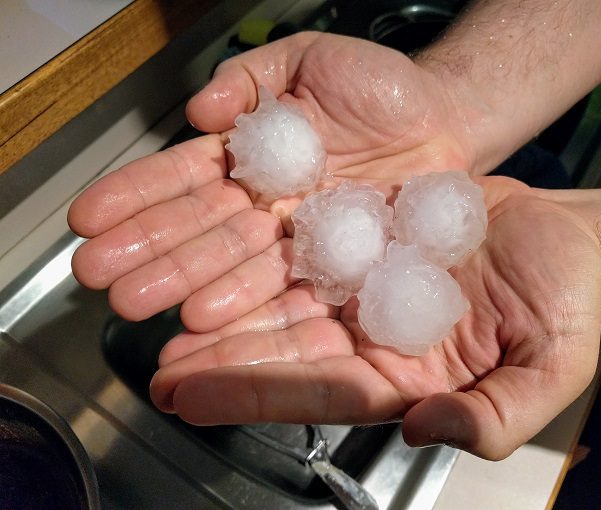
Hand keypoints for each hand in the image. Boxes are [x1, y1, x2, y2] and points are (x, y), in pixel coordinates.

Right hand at [67, 32, 471, 325]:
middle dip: (149, 252)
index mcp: (254, 157)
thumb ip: (252, 79)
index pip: (186, 178)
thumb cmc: (381, 87)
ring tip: (139, 304)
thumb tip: (200, 112)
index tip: (88, 218)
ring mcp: (299, 240)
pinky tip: (206, 322)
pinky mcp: (337, 268)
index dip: (137, 196)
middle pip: (201, 231)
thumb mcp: (310, 61)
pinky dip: (247, 305)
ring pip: (234, 266)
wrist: (447, 122)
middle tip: (98, 278)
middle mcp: (268, 205)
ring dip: (185, 286)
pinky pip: (289, 288)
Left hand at [149, 176, 600, 459]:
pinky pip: (304, 241)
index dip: (251, 393)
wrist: (561, 237)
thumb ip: (495, 416)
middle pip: (281, 347)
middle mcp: (371, 331)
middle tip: (155, 362)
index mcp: (404, 374)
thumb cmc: (562, 301)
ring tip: (164, 307)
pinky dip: (261, 247)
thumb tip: (430, 428)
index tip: (188, 396)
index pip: (315, 391)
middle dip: (217, 356)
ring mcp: (363, 283)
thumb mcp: (549, 367)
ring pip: (280, 296)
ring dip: (224, 303)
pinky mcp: (363, 236)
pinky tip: (220, 249)